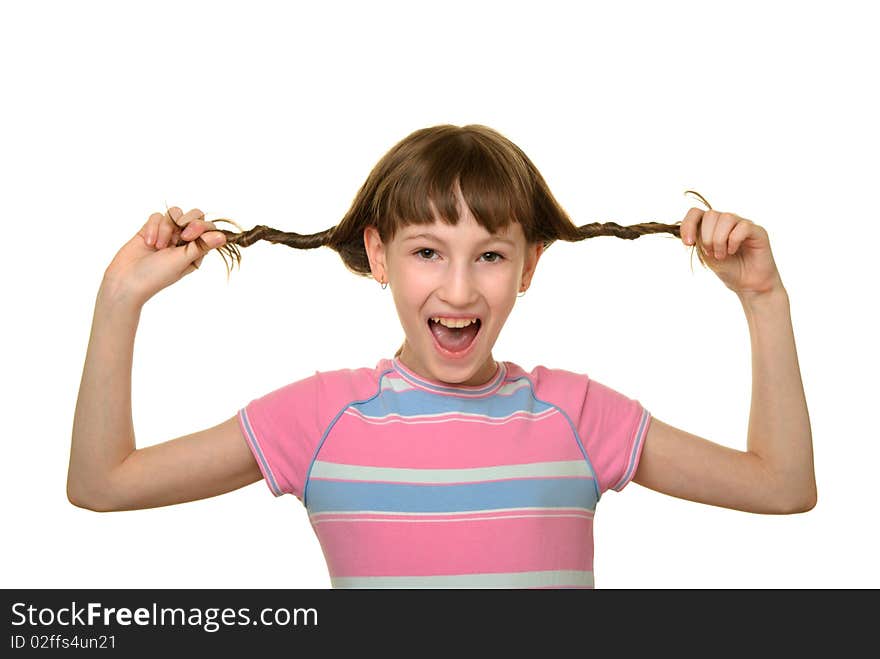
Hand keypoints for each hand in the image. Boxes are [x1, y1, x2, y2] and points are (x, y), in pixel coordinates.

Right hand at [102, 206, 226, 306]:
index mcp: (196, 250)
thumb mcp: (182, 261)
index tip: (188, 236)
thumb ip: (201, 246)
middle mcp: (184, 240)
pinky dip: (153, 227)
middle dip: (187, 221)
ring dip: (166, 228)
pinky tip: (148, 242)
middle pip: (194, 215)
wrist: (126, 280)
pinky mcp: (150, 228)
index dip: (201, 226)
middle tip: (180, 235)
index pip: (207, 228)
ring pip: (174, 213)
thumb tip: (224, 237)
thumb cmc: (156, 276)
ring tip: (158, 246)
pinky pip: (156, 216)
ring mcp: (167, 233)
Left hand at [679, 207, 782, 296]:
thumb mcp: (706, 254)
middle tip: (711, 254)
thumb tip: (693, 230)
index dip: (688, 225)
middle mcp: (727, 221)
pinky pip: (743, 227)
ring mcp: (742, 224)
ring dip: (719, 240)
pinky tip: (733, 251)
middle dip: (706, 237)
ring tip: (721, 255)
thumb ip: (699, 240)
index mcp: (712, 225)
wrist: (747, 283)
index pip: (696, 213)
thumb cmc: (727, 268)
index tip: (688, 243)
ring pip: (727, 218)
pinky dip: (734, 241)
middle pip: (711, 214)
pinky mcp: (757, 230)